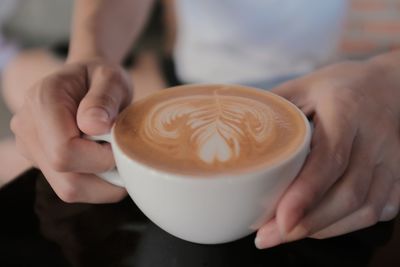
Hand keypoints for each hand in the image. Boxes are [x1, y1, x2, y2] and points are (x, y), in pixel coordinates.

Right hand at [11, 59, 132, 202]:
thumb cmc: (102, 78)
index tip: (119, 143)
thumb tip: (94, 126)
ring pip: (69, 190)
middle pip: (67, 179)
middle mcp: (28, 128)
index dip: (101, 158)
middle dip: (105, 174)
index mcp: (42, 101)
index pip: (64, 151)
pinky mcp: (41, 162)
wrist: (87, 80)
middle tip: (122, 151)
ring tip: (114, 155)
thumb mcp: (112, 78)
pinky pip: (71, 188)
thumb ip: (105, 98)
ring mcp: (31, 149)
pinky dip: (97, 183)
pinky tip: (104, 161)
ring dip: (103, 183)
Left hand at [255, 60, 399, 247]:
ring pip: (365, 207)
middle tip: (270, 236)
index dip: (306, 193)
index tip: (281, 219)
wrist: (386, 86)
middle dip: (308, 223)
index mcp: (346, 110)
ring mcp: (391, 159)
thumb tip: (234, 135)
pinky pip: (378, 210)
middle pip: (349, 192)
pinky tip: (319, 226)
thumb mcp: (302, 86)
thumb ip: (273, 110)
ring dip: (324, 228)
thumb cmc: (338, 86)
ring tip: (286, 234)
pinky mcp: (397, 175)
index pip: (331, 158)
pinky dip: (346, 225)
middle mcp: (374, 138)